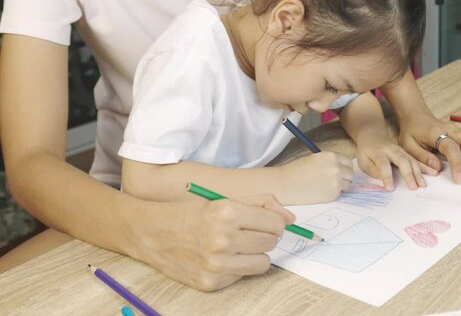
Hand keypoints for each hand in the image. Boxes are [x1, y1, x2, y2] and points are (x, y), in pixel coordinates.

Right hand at [128, 194, 293, 290]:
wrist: (149, 233)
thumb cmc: (188, 213)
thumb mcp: (221, 199)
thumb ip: (260, 203)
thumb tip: (290, 218)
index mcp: (226, 212)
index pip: (275, 224)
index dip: (274, 223)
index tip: (265, 222)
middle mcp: (222, 239)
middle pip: (271, 242)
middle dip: (264, 236)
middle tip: (248, 232)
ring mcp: (216, 264)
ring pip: (263, 262)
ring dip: (255, 254)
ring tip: (237, 246)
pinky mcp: (210, 282)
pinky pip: (242, 275)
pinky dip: (237, 267)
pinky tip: (220, 257)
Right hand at [276, 151, 353, 204]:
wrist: (285, 184)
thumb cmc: (297, 170)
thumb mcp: (316, 159)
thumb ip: (330, 162)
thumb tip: (342, 168)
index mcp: (332, 156)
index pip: (348, 162)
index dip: (343, 166)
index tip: (339, 170)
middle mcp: (337, 169)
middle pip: (351, 174)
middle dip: (344, 176)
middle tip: (333, 180)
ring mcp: (336, 183)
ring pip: (348, 185)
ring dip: (341, 186)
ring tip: (326, 185)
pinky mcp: (333, 195)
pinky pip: (339, 194)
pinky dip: (333, 193)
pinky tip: (321, 191)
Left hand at [356, 132, 437, 190]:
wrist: (373, 137)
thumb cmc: (366, 151)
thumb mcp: (363, 160)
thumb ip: (372, 170)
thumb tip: (383, 179)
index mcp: (379, 152)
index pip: (383, 164)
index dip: (387, 177)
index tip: (390, 188)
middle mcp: (392, 150)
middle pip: (402, 161)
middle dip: (408, 174)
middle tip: (413, 187)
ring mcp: (401, 151)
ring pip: (411, 161)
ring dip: (418, 173)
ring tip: (423, 184)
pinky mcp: (407, 153)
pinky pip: (417, 160)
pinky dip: (425, 167)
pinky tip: (434, 172)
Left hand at [397, 113, 460, 183]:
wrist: (416, 116)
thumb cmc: (411, 132)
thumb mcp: (408, 144)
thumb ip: (422, 156)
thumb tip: (438, 169)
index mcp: (436, 132)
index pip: (451, 147)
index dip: (457, 163)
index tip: (460, 180)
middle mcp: (451, 130)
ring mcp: (460, 131)